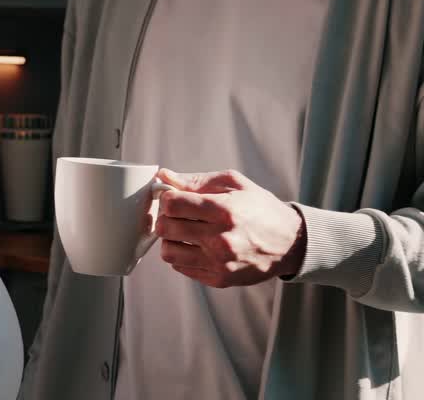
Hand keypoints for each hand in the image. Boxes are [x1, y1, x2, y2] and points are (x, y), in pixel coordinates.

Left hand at [153, 168, 306, 287]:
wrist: (291, 243)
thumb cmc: (260, 208)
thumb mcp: (234, 184)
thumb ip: (196, 180)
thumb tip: (164, 176)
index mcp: (224, 211)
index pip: (172, 204)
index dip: (167, 198)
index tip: (174, 198)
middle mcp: (221, 239)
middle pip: (166, 228)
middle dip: (166, 217)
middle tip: (178, 215)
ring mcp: (220, 263)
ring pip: (168, 251)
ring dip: (171, 239)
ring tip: (186, 232)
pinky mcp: (220, 279)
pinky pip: (181, 267)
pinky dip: (183, 255)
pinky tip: (197, 246)